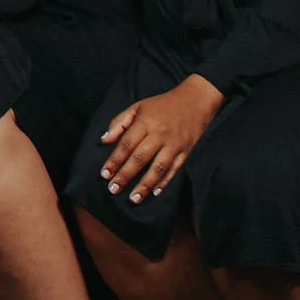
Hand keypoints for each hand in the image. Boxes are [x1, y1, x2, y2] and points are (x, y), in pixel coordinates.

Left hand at [97, 75, 224, 204]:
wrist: (196, 99)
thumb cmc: (163, 104)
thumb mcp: (138, 107)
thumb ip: (119, 123)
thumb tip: (103, 140)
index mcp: (145, 123)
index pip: (126, 145)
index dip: (114, 160)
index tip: (104, 174)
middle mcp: (159, 135)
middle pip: (139, 158)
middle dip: (125, 176)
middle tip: (113, 190)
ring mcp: (174, 144)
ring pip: (157, 167)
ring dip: (144, 184)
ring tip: (133, 199)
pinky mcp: (186, 151)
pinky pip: (175, 169)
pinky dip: (165, 182)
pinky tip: (155, 192)